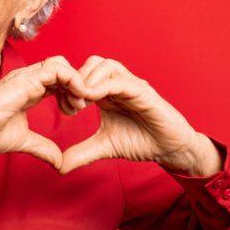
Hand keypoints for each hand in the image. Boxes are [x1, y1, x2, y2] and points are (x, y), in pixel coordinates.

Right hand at [0, 56, 89, 168]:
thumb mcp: (23, 141)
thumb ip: (42, 147)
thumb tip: (58, 161)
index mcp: (28, 90)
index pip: (57, 79)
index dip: (70, 92)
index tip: (73, 112)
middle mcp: (28, 79)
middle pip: (62, 68)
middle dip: (76, 85)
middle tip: (79, 107)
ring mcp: (26, 77)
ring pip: (61, 64)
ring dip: (77, 82)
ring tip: (79, 103)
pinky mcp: (25, 80)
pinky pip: (57, 69)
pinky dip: (72, 80)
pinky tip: (76, 98)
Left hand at [59, 56, 222, 175]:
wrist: (169, 150)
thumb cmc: (140, 142)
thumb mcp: (104, 147)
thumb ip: (82, 153)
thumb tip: (60, 167)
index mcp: (106, 93)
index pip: (83, 75)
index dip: (69, 87)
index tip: (62, 108)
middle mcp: (118, 85)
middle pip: (92, 62)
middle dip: (77, 79)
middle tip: (72, 103)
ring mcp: (131, 86)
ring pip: (106, 65)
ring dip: (89, 79)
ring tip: (82, 101)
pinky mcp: (143, 92)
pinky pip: (121, 81)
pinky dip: (103, 85)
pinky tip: (93, 99)